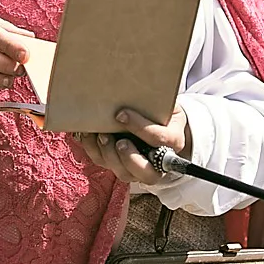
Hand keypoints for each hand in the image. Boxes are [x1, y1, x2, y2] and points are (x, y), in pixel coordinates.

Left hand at [69, 107, 188, 186]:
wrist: (157, 120)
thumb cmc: (161, 109)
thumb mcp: (167, 101)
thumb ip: (158, 100)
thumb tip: (134, 89)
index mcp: (173, 141)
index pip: (160, 140)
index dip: (141, 128)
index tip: (122, 114)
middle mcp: (158, 162)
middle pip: (147, 173)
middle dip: (129, 158)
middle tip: (119, 142)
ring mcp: (138, 168)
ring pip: (124, 173)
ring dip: (109, 155)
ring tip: (101, 136)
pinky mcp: (119, 165)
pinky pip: (104, 164)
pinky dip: (94, 150)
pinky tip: (89, 134)